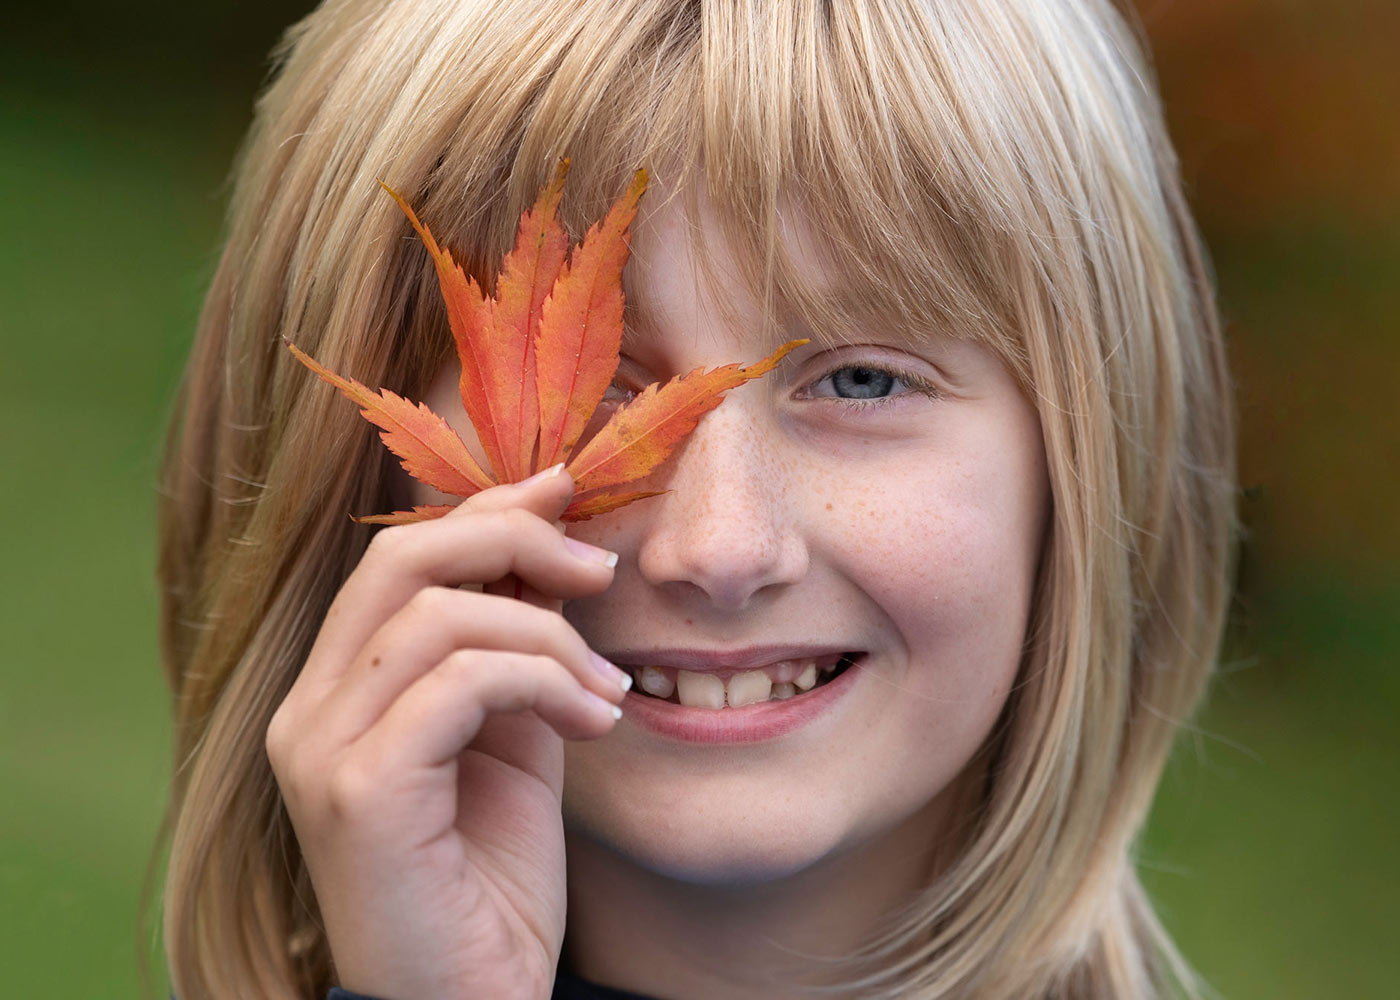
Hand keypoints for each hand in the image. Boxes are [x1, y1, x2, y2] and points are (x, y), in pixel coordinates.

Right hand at [265, 465, 626, 999]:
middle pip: (400, 559)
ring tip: (608, 685)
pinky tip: (596, 719)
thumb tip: (553, 545)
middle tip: (600, 566)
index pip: (398, 558)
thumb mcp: (515, 734)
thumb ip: (517, 646)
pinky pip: (459, 683)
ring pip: (437, 617)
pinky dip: (544, 681)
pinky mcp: (357, 792)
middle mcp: (310, 709)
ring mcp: (322, 750)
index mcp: (339, 689)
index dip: (485, 512)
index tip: (567, 492)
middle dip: (512, 538)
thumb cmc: (493, 879)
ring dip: (549, 634)